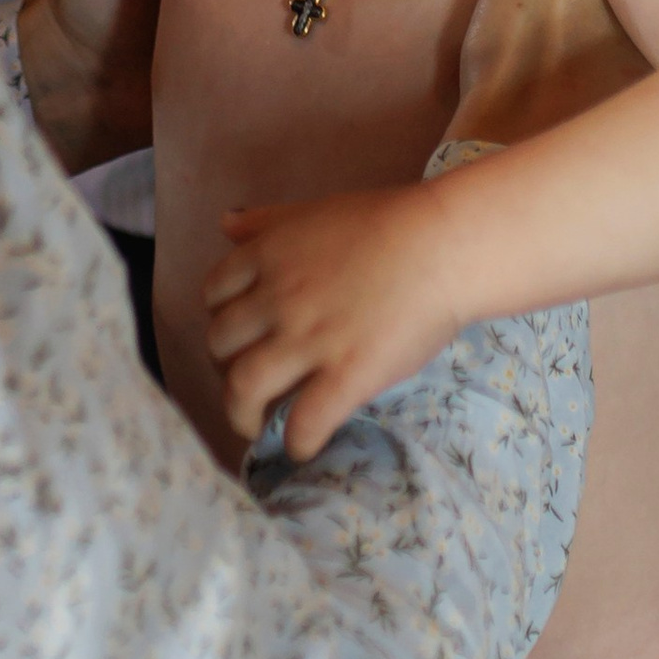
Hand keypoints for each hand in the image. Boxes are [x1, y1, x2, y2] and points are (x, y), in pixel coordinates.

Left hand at [205, 185, 457, 463]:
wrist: (444, 246)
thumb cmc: (390, 221)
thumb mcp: (316, 211)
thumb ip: (268, 221)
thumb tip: (225, 223)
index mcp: (268, 256)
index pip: (214, 294)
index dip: (219, 318)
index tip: (236, 335)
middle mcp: (277, 300)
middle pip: (221, 344)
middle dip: (224, 367)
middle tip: (246, 381)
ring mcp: (308, 340)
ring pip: (245, 387)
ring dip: (241, 414)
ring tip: (253, 427)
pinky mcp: (345, 375)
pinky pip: (304, 420)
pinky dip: (296, 441)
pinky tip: (302, 447)